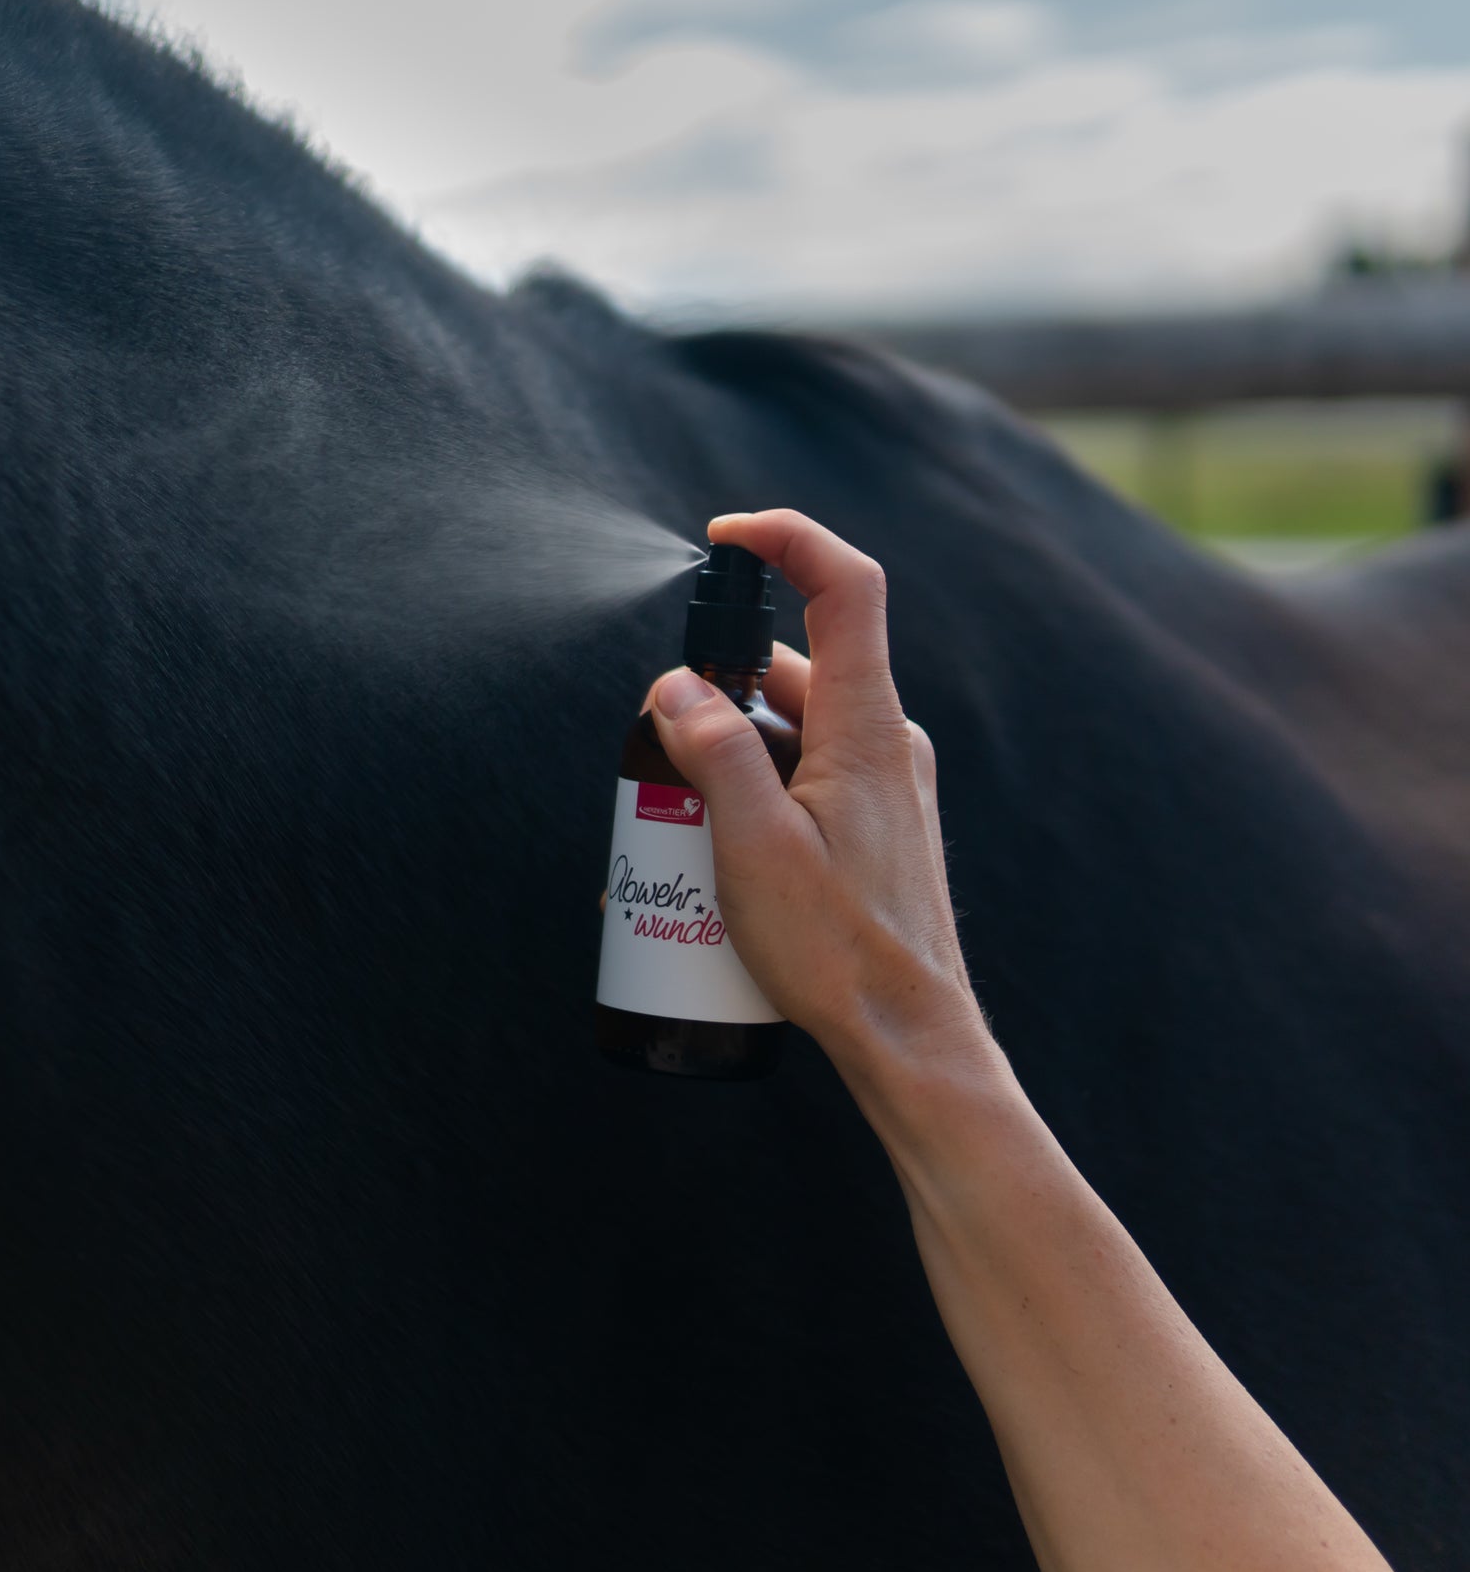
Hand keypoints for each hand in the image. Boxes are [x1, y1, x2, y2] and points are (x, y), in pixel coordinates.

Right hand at [648, 509, 999, 1116]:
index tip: (726, 535)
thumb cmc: (837, 951)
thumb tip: (676, 686)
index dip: (788, 539)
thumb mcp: (753, 847)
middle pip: (796, 666)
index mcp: (866, 728)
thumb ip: (715, 752)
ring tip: (684, 822)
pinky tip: (722, 850)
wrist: (909, 1036)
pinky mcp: (878, 821)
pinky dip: (760, 784)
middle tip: (663, 751)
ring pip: (796, 725)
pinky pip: (809, 770)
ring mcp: (887, 782)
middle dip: (719, 689)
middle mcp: (886, 741)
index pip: (844, 588)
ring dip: (733, 749)